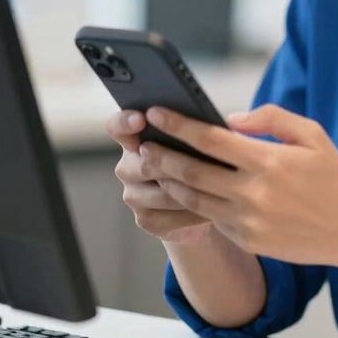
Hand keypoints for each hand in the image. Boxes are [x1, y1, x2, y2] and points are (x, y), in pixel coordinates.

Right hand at [106, 110, 211, 242]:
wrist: (208, 201)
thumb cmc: (205, 159)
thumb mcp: (201, 139)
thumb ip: (198, 128)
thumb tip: (220, 123)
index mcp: (136, 137)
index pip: (118, 126)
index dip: (126, 122)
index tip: (142, 119)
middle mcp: (128, 166)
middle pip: (145, 164)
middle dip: (175, 164)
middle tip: (201, 162)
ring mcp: (133, 195)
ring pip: (161, 193)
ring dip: (191, 191)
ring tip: (218, 188)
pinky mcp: (145, 219)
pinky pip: (167, 218)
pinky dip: (192, 214)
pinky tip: (212, 209)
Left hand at [136, 104, 337, 265]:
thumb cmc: (333, 177)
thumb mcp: (312, 135)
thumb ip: (272, 119)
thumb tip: (232, 119)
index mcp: (268, 161)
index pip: (210, 140)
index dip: (179, 125)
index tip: (157, 113)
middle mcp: (254, 193)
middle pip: (192, 171)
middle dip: (162, 155)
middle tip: (143, 144)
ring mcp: (249, 221)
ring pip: (195, 199)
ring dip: (170, 182)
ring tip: (155, 168)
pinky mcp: (249, 241)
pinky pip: (212, 220)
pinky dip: (193, 205)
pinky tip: (182, 192)